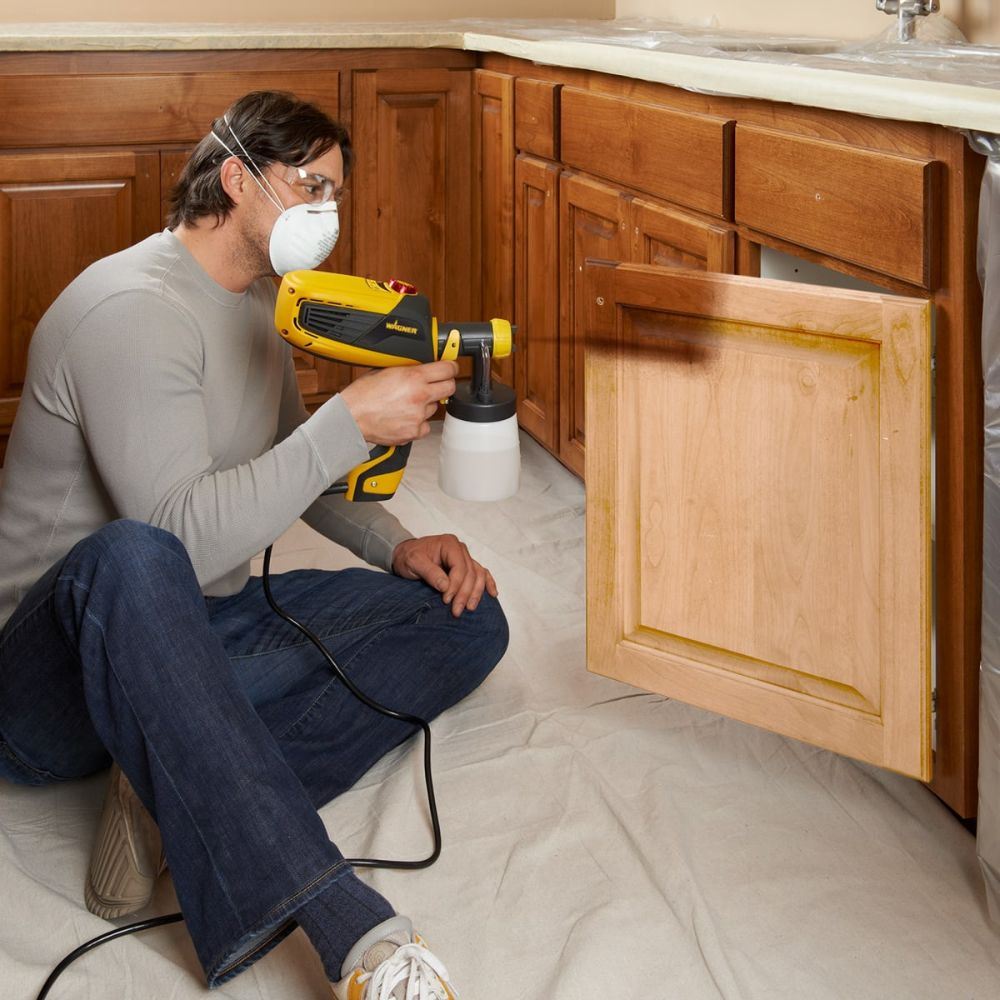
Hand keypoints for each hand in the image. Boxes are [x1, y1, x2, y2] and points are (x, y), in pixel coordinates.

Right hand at [340, 361, 457, 445]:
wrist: (351, 417)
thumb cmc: (362, 395)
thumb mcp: (385, 370)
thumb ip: (408, 369)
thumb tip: (422, 366)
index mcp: (413, 377)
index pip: (448, 369)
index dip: (450, 367)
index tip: (450, 368)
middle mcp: (419, 396)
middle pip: (449, 388)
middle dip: (445, 384)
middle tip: (436, 384)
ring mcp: (418, 416)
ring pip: (436, 407)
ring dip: (427, 404)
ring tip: (408, 404)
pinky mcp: (414, 432)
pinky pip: (426, 425)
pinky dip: (419, 422)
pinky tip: (406, 418)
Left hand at [392, 534, 497, 617]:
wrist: (405, 554)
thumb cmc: (408, 556)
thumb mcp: (413, 562)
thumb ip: (430, 572)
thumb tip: (446, 586)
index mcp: (449, 544)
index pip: (460, 567)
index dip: (455, 585)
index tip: (446, 600)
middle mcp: (460, 549)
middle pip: (470, 573)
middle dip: (465, 593)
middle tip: (456, 611)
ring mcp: (465, 557)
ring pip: (478, 575)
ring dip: (476, 593)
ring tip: (470, 608)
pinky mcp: (465, 566)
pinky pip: (481, 573)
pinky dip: (488, 583)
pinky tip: (492, 594)